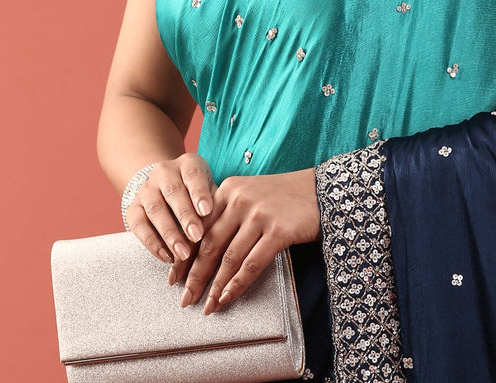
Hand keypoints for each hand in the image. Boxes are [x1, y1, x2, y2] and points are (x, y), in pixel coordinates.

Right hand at [124, 153, 215, 271]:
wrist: (166, 187)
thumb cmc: (198, 193)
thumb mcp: (210, 189)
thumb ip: (215, 204)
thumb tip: (222, 228)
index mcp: (187, 163)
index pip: (193, 175)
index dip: (199, 193)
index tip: (207, 211)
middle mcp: (164, 172)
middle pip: (173, 193)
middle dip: (185, 216)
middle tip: (196, 236)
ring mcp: (146, 189)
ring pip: (155, 210)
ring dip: (169, 233)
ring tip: (183, 253)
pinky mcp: (133, 208)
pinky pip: (139, 226)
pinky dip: (152, 243)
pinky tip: (167, 256)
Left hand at [176, 167, 319, 313]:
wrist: (321, 190)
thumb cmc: (283, 197)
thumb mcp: (250, 195)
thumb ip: (226, 214)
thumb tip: (202, 251)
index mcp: (229, 189)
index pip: (199, 227)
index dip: (185, 255)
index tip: (174, 276)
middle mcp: (241, 199)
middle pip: (210, 244)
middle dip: (194, 276)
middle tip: (185, 298)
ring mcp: (260, 214)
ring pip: (229, 258)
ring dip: (215, 286)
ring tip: (207, 306)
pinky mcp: (279, 230)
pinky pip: (252, 264)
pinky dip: (237, 285)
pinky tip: (227, 298)